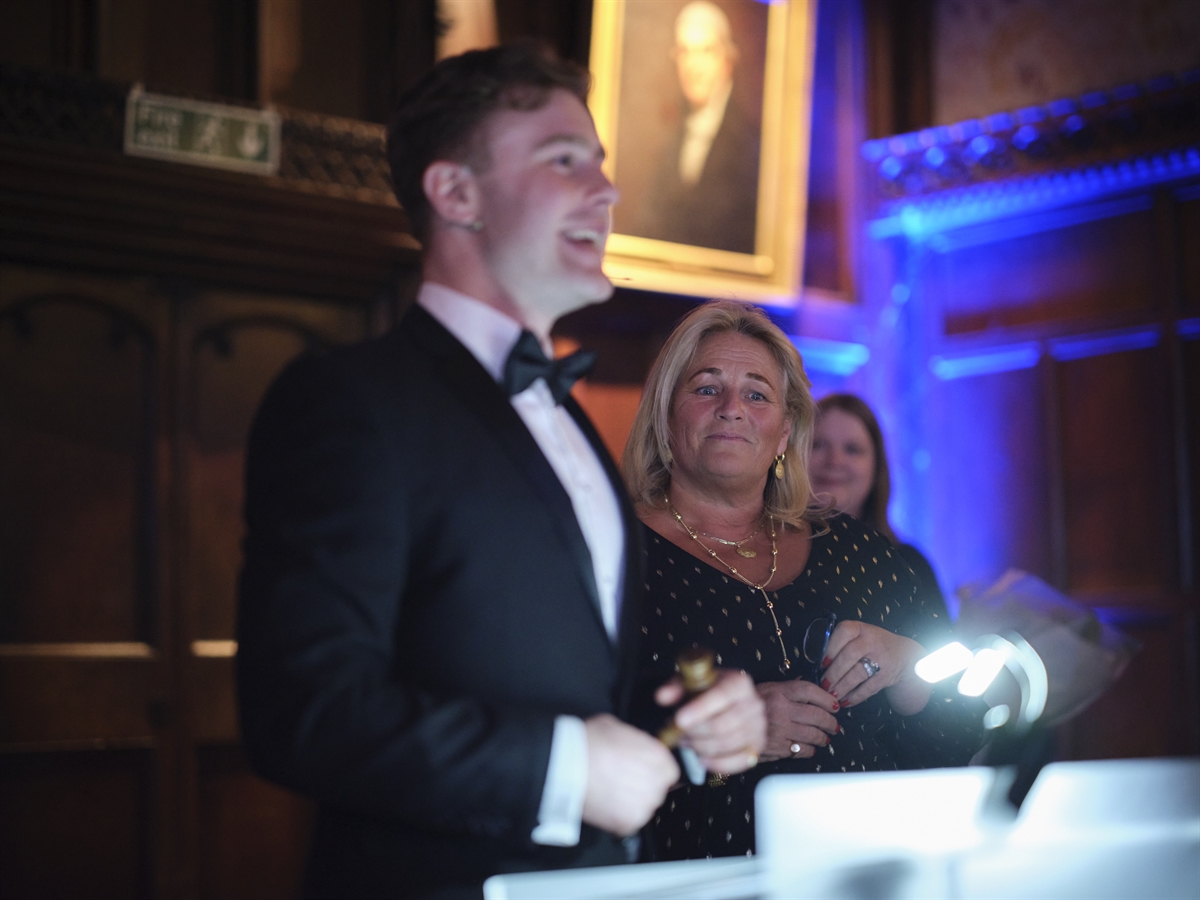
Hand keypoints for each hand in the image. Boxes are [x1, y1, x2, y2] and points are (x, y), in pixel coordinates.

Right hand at [582, 714, 678, 835]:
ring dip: (632, 801)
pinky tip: (606, 801)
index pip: (669, 770)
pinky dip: (619, 815)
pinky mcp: (628, 823)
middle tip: (623, 778)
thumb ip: (636, 742)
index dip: (654, 769)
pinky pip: (630, 821)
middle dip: (643, 784)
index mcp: (657, 757)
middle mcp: (655, 783)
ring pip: (644, 806)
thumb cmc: (587, 743)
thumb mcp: (618, 728)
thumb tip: (637, 747)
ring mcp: (643, 805)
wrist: (564, 765)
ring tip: (611, 790)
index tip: (644, 769)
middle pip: (658, 789)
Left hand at [656, 668, 764, 773]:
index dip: (699, 709)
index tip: (679, 719)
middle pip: (722, 725)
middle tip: (679, 733)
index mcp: (739, 683)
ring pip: (728, 744)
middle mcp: (753, 704)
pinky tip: (702, 759)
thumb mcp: (691, 682)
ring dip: (702, 747)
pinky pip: (739, 761)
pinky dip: (718, 764)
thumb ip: (675, 687)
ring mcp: (758, 727)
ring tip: (687, 742)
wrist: (732, 701)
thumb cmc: (709, 691)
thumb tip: (662, 697)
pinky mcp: (757, 746)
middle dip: (696, 733)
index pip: (721, 696)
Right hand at [755, 679, 839, 760]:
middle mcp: (781, 709)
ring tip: (825, 737)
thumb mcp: (766, 689)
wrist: (728, 725)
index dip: (826, 698)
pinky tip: (811, 748)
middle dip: (830, 722)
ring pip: (813, 734)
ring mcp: (780, 729)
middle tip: (834, 725)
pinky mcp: (778, 747)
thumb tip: (812, 693)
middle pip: (816, 715)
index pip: (810, 691)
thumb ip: (788, 690)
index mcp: (778, 692)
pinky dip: (811, 750)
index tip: (834, 704)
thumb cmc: (748, 707)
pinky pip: (803, 750)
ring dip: (823, 737)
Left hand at [821, 621, 930, 714]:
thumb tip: (816, 664)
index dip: (831, 647)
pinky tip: (845, 701)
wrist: (903, 655)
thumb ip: (840, 644)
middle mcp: (871, 641)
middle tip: (823, 684)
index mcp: (860, 628)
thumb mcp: (858, 636)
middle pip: (850, 655)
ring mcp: (881, 659)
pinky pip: (869, 688)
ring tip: (831, 696)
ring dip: (842, 687)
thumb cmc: (870, 645)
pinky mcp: (886, 676)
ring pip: (858, 674)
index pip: (844, 632)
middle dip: (834, 672)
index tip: (821, 663)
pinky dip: (855, 697)